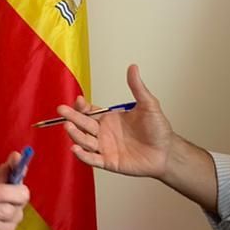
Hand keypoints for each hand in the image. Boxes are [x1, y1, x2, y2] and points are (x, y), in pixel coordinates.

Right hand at [57, 64, 173, 177]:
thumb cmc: (158, 130)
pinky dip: (83, 155)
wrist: (166, 152)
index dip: (82, 107)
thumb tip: (133, 67)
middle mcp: (104, 133)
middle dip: (72, 117)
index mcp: (110, 118)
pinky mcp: (109, 162)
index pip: (90, 111)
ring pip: (84, 141)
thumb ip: (137, 87)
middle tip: (62, 110)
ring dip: (75, 134)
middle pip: (83, 124)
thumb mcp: (148, 105)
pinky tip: (76, 149)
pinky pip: (92, 159)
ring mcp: (105, 147)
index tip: (79, 100)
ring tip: (68, 127)